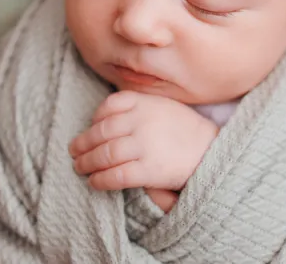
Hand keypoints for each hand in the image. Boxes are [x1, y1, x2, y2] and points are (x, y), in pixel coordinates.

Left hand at [69, 90, 218, 191]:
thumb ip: (137, 105)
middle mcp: (142, 122)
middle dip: (83, 143)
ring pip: (105, 154)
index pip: (109, 106)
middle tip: (74, 151)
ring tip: (80, 167)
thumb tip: (102, 117)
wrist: (211, 151)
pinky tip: (94, 182)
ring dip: (87, 163)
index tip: (91, 127)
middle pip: (101, 132)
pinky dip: (100, 179)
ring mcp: (145, 146)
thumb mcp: (163, 105)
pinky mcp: (149, 170)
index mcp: (145, 103)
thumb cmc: (184, 129)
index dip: (94, 119)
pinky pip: (116, 176)